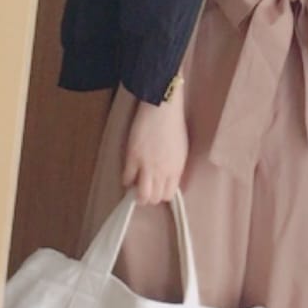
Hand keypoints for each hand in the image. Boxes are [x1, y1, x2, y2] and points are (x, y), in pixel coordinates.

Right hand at [120, 85, 188, 204]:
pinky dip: (126, 180)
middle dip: (149, 197)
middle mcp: (163, 172)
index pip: (169, 194)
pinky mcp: (132, 158)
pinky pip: (127, 179)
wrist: (162, 109)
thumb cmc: (173, 125)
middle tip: (145, 190)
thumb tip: (167, 178)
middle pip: (155, 198)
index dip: (161, 194)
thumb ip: (174, 167)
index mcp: (176, 169)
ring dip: (137, 195)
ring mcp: (147, 166)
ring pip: (141, 195)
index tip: (157, 189)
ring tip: (135, 189)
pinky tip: (128, 176)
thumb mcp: (181, 150)